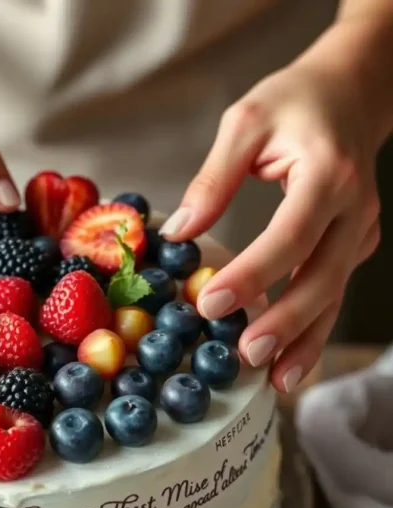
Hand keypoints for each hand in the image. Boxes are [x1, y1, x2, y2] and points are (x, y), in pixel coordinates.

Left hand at [160, 22, 384, 392]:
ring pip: (333, 297)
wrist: (350, 96)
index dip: (255, 274)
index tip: (212, 304)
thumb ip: (213, 178)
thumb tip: (178, 232)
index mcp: (328, 174)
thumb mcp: (246, 121)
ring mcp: (359, 233)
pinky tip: (290, 362)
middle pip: (322, 277)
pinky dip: (312, 330)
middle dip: (286, 322)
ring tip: (277, 381)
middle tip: (247, 356)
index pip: (292, 234)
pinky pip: (332, 294)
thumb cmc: (294, 104)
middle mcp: (354, 210)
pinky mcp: (353, 248)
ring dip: (306, 342)